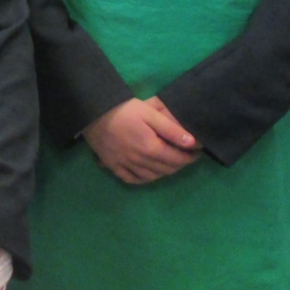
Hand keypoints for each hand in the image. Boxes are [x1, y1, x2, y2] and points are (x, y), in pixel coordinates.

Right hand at [82, 97, 201, 184]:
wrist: (93, 111)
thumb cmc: (124, 109)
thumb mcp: (150, 114)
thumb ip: (171, 129)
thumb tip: (192, 143)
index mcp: (151, 148)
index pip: (177, 159)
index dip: (190, 157)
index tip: (197, 153)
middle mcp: (140, 161)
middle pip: (166, 169)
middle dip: (180, 164)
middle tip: (186, 157)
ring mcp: (125, 165)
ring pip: (152, 176)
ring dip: (164, 172)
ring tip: (170, 163)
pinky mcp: (113, 166)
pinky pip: (132, 179)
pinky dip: (144, 179)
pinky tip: (148, 173)